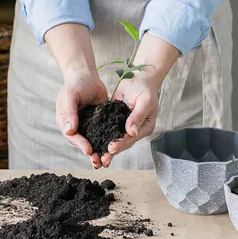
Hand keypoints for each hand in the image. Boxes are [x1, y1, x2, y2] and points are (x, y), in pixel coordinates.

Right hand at [56, 69, 107, 166]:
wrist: (86, 75)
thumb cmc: (75, 84)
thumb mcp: (69, 96)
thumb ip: (68, 112)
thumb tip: (69, 130)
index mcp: (65, 122)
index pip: (71, 136)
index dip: (80, 144)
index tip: (88, 150)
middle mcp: (76, 127)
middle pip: (82, 143)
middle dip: (91, 153)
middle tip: (99, 161)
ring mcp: (87, 126)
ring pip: (93, 141)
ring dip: (99, 150)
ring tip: (107, 160)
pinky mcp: (99, 123)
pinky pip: (103, 133)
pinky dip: (108, 141)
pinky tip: (116, 146)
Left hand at [100, 31, 179, 167]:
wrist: (139, 78)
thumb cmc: (145, 88)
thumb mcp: (145, 100)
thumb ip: (138, 115)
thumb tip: (132, 132)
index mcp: (144, 127)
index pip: (131, 138)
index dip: (121, 144)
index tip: (111, 148)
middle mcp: (135, 130)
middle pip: (122, 143)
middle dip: (111, 151)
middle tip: (101, 160)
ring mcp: (125, 126)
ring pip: (114, 139)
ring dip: (105, 148)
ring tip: (95, 158)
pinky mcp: (116, 120)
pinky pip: (108, 130)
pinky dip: (101, 137)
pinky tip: (92, 143)